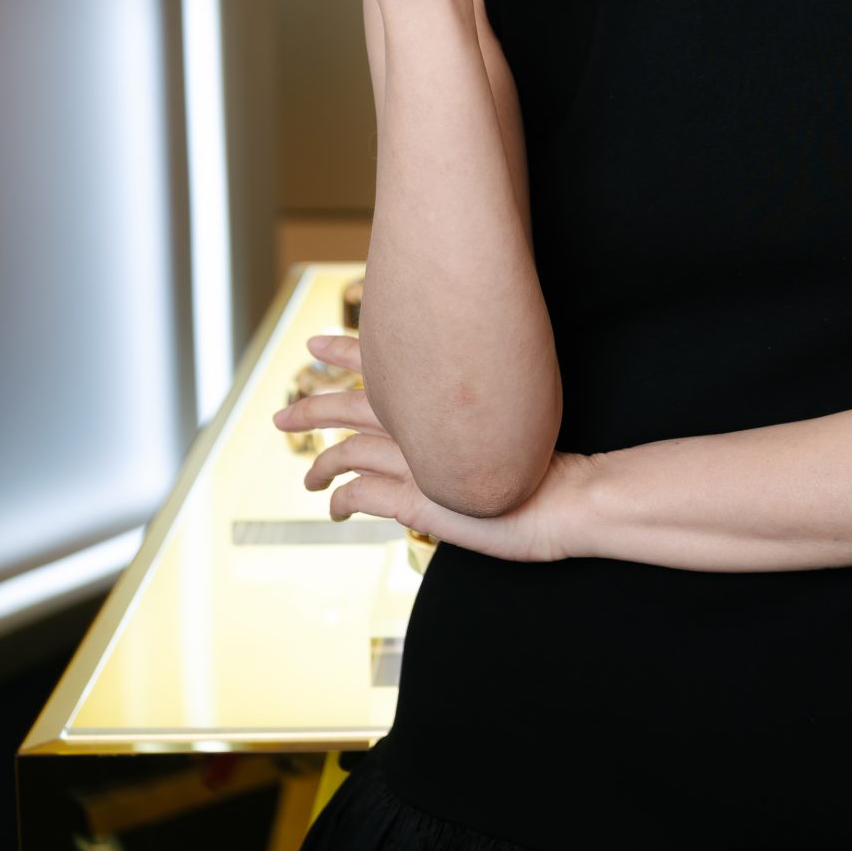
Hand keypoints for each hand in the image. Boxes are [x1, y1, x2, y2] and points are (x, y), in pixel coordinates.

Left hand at [273, 333, 594, 560]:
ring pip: (352, 450)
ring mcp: (419, 463)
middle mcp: (426, 425)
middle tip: (284, 407)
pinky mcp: (418, 501)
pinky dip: (344, 498)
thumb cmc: (548, 459)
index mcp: (442, 399)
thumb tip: (446, 400)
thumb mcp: (504, 417)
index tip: (318, 343)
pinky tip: (334, 507)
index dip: (347, 352)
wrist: (567, 496)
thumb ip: (467, 406)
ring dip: (324, 461)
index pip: (382, 365)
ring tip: (305, 472)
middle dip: (315, 402)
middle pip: (355, 403)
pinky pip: (365, 494)